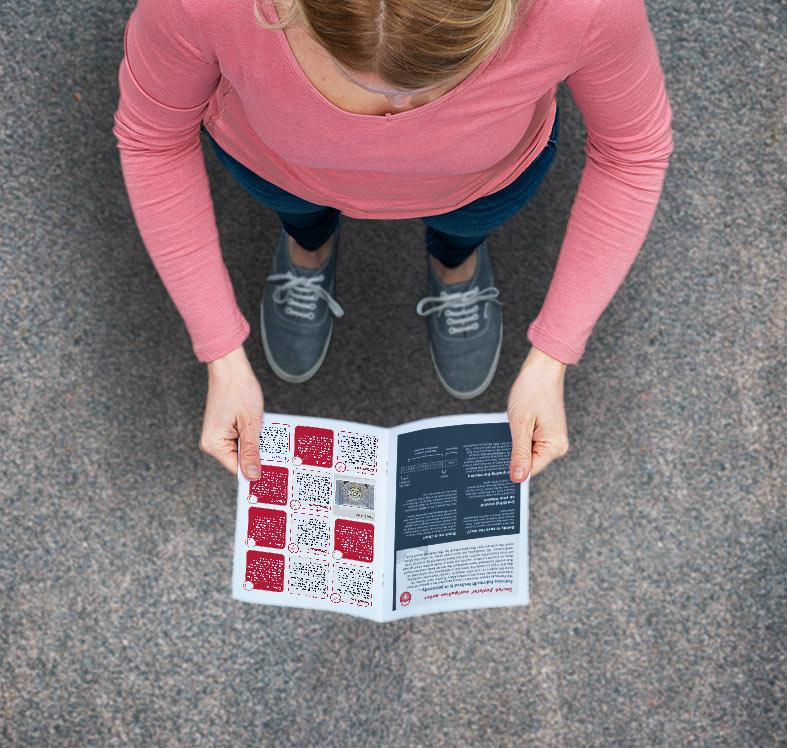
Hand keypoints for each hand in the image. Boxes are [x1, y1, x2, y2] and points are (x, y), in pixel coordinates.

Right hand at [200, 345, 263, 480]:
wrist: (230, 368)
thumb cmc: (238, 390)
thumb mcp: (250, 424)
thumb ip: (251, 451)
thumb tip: (252, 475)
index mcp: (214, 444)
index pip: (237, 468)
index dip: (255, 469)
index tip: (273, 471)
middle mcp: (211, 442)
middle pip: (239, 460)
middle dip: (257, 454)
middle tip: (274, 448)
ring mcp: (217, 435)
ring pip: (242, 450)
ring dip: (255, 443)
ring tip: (264, 430)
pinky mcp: (223, 429)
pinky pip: (240, 440)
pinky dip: (251, 436)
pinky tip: (259, 427)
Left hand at [507, 346, 568, 481]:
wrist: (542, 369)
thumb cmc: (532, 391)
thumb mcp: (521, 425)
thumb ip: (520, 453)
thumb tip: (518, 478)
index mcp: (554, 446)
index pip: (530, 470)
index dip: (513, 469)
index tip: (496, 466)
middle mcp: (557, 446)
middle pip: (529, 463)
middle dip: (513, 457)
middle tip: (497, 445)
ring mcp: (553, 439)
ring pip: (528, 453)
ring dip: (515, 446)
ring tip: (505, 433)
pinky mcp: (547, 432)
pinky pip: (530, 444)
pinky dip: (519, 439)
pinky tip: (511, 430)